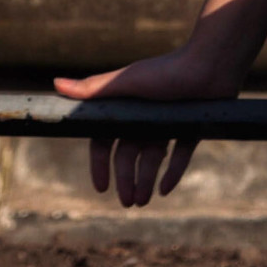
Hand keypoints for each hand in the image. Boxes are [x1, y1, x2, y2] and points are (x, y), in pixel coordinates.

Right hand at [53, 45, 237, 205]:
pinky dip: (173, 173)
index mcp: (127, 107)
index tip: (100, 187)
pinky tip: (164, 189)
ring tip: (142, 202)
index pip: (106, 142)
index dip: (100, 164)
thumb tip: (56, 83)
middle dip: (126, 180)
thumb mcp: (125, 83)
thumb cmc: (166, 70)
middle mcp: (146, 116)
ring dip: (146, 180)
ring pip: (154, 158)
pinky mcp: (192, 127)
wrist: (211, 63)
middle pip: (129, 155)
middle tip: (127, 203)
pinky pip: (180, 155)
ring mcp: (169, 122)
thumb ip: (92, 89)